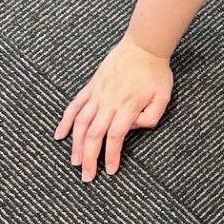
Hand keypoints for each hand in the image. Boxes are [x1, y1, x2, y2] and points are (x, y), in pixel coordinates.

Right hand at [55, 36, 172, 182]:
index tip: (110, 170)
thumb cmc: (156, 73)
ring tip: (75, 161)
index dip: (111, 155)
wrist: (143, 47)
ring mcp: (97, 94)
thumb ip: (150, 118)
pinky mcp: (91, 87)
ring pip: (81, 123)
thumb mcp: (163, 98)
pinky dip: (66, 121)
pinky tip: (60, 135)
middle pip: (94, 134)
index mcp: (127, 107)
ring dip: (76, 144)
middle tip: (87, 176)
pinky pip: (74, 105)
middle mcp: (109, 102)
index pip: (115, 137)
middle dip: (89, 158)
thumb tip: (132, 127)